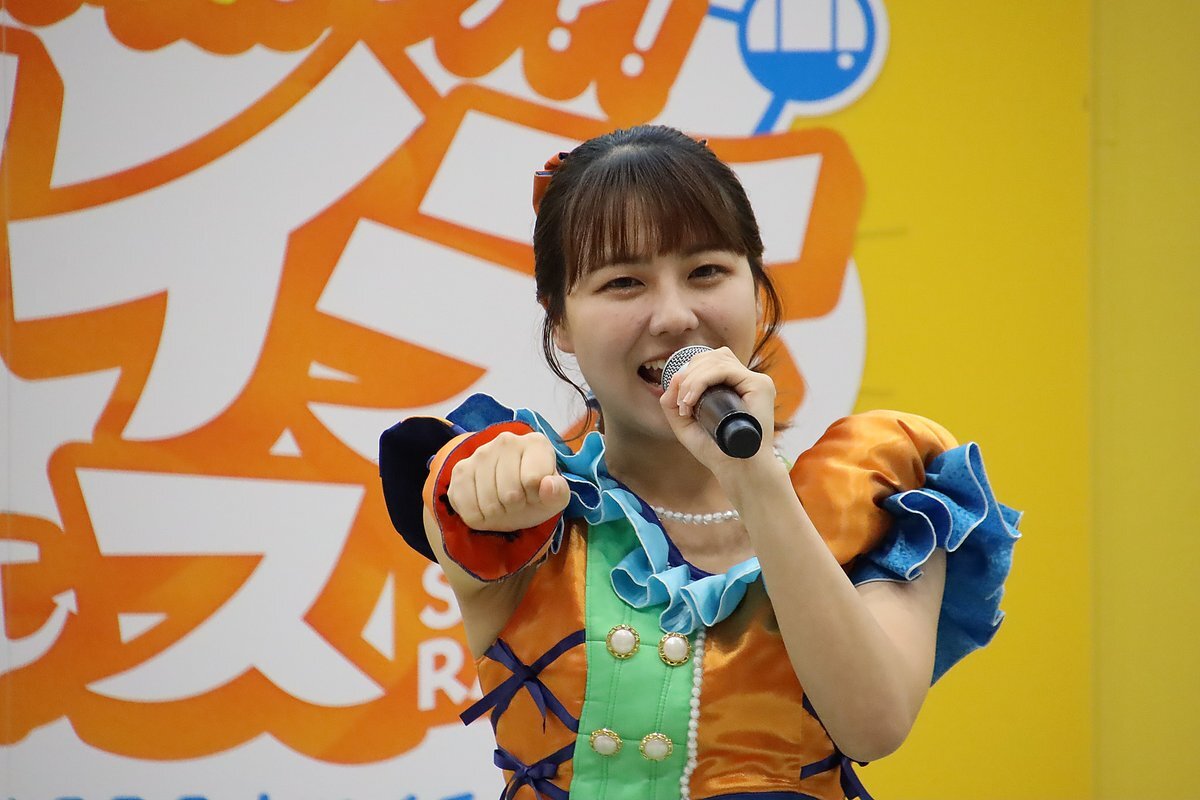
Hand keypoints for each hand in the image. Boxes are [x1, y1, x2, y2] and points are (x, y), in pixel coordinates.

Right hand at [447, 430, 570, 532]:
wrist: (509, 496)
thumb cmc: (535, 495)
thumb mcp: (554, 498)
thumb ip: (558, 493)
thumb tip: (548, 485)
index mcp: (536, 443)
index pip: (534, 481)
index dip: (535, 496)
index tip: (535, 492)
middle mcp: (506, 441)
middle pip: (510, 493)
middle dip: (515, 507)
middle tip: (517, 501)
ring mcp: (480, 453)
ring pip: (488, 502)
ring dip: (496, 513)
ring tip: (502, 503)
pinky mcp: (460, 469)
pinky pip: (467, 507)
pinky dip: (477, 516)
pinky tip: (484, 504)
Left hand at [659, 347, 777, 473]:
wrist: (738, 470)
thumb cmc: (716, 451)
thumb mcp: (686, 425)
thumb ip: (672, 404)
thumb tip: (672, 378)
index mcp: (735, 385)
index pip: (710, 361)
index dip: (689, 372)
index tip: (679, 401)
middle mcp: (747, 380)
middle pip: (712, 356)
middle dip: (688, 374)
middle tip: (681, 403)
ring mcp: (755, 381)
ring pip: (716, 360)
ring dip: (692, 379)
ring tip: (685, 404)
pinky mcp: (760, 385)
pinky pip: (725, 369)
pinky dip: (702, 381)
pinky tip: (692, 399)